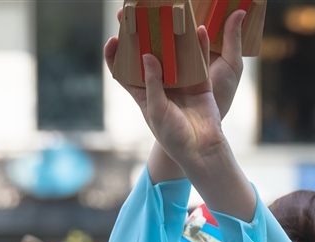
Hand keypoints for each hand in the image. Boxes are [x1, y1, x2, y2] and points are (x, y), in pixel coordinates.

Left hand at [106, 10, 246, 183]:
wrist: (201, 148)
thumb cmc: (173, 135)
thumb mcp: (156, 110)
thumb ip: (152, 83)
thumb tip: (147, 56)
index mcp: (143, 95)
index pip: (123, 73)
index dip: (115, 57)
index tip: (113, 40)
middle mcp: (160, 85)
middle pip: (149, 57)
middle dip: (144, 38)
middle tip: (139, 19)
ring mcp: (180, 83)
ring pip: (174, 55)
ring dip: (171, 38)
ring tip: (167, 19)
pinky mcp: (200, 82)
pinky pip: (199, 61)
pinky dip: (199, 46)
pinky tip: (198, 31)